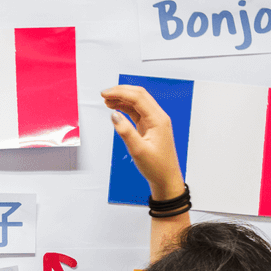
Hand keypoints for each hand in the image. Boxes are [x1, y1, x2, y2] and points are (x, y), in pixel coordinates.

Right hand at [101, 85, 185, 199]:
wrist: (166, 178)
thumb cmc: (156, 167)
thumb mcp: (138, 150)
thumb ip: (125, 131)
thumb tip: (114, 115)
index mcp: (158, 119)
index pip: (138, 98)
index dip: (120, 93)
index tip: (105, 94)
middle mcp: (158, 117)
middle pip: (139, 95)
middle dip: (121, 92)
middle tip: (104, 94)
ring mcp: (154, 121)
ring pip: (137, 102)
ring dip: (122, 99)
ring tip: (107, 100)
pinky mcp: (150, 126)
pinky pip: (137, 111)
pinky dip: (125, 107)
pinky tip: (116, 108)